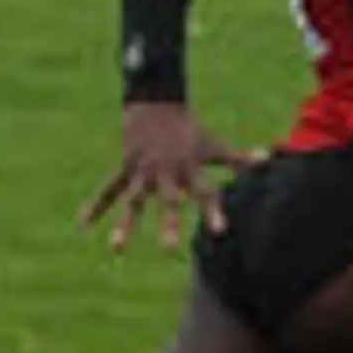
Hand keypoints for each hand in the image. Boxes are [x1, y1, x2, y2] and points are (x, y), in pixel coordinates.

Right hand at [78, 103, 254, 255]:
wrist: (155, 102)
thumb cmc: (189, 129)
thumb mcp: (213, 144)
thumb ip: (238, 159)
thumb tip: (269, 160)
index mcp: (188, 167)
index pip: (204, 191)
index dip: (212, 210)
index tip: (219, 232)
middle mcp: (164, 172)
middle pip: (166, 201)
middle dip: (166, 224)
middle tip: (169, 250)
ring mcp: (141, 171)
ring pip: (131, 201)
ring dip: (124, 225)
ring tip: (117, 249)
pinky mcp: (125, 168)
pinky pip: (108, 190)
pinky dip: (95, 206)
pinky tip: (83, 224)